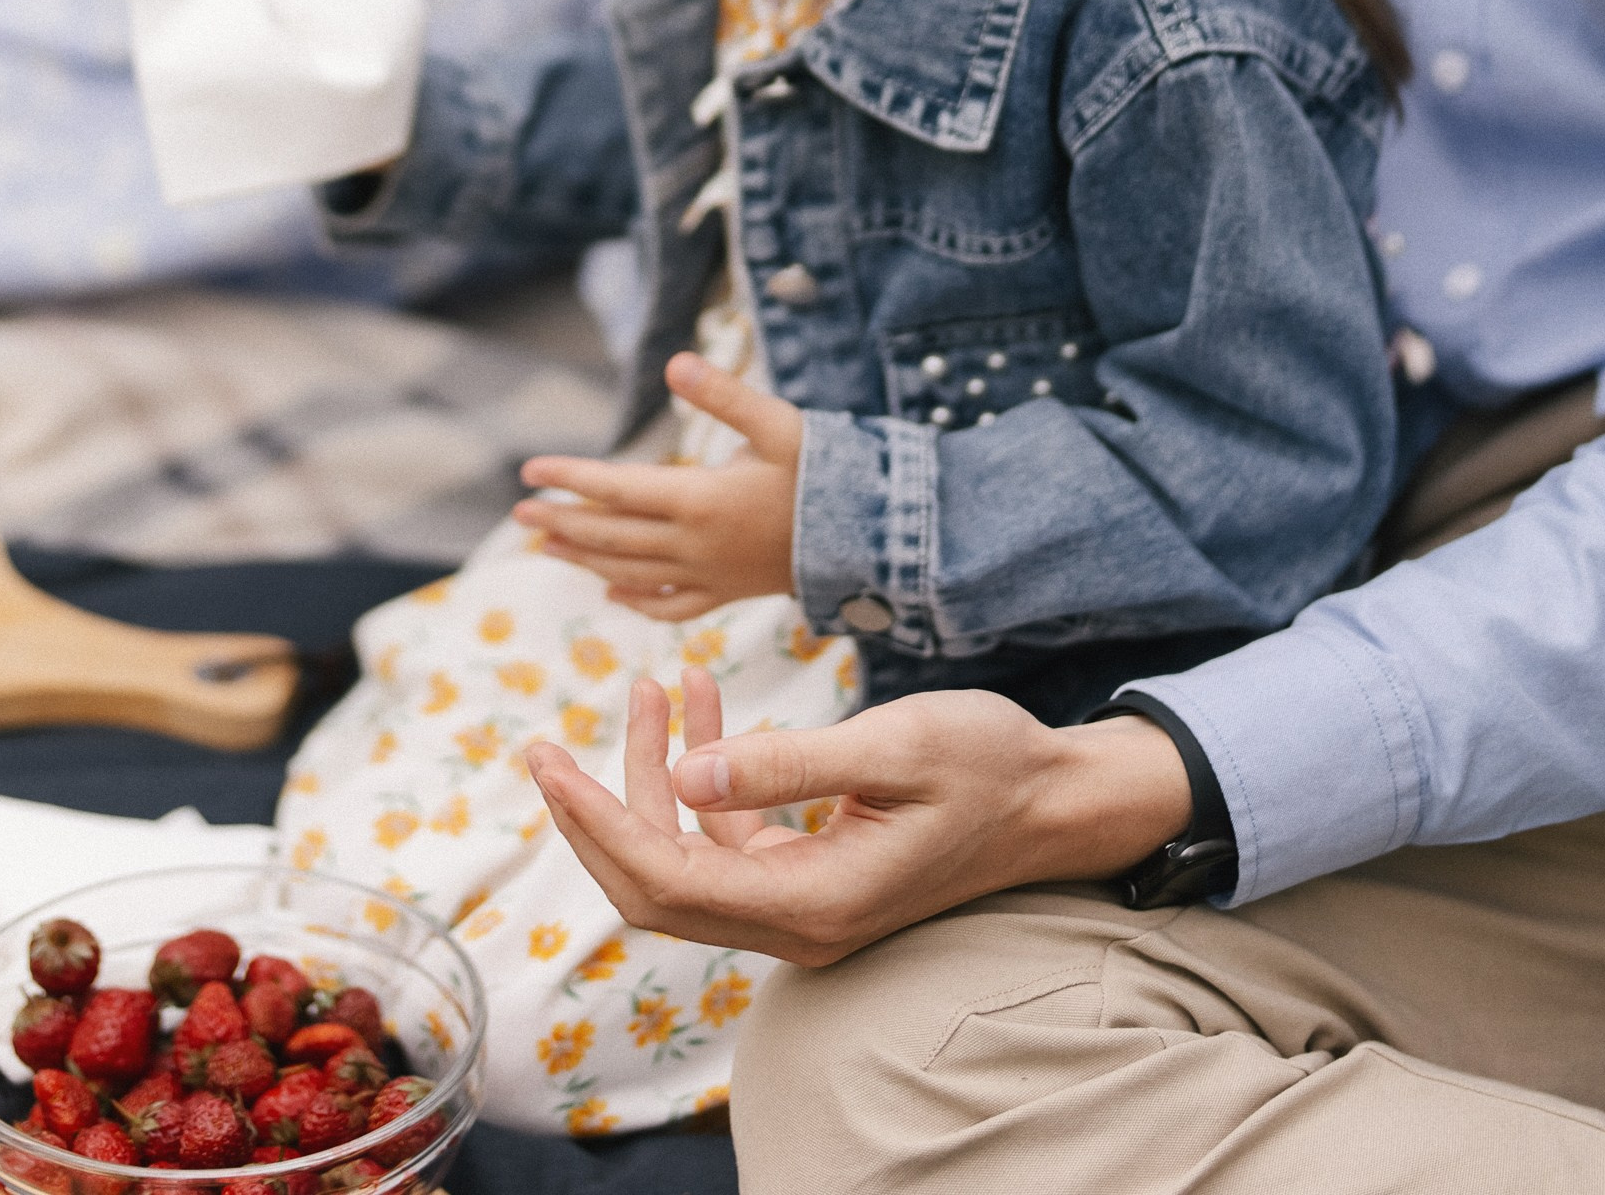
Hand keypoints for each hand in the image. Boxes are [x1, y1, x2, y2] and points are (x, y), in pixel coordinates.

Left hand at [512, 353, 799, 618]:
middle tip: (519, 514)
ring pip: (630, 572)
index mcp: (700, 500)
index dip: (570, 478)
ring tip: (547, 547)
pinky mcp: (729, 593)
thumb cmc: (825, 474)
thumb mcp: (778, 424)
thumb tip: (674, 362)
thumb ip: (723, 395)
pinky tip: (612, 592)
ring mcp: (710, 576)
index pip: (617, 489)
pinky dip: (635, 599)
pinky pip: (670, 606)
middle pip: (612, 536)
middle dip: (562, 523)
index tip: (529, 470)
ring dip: (584, 559)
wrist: (872, 540)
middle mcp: (695, 546)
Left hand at [525, 669, 1194, 967]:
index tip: (546, 762)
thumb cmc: (989, 762)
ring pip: (691, 853)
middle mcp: (801, 921)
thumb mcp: (891, 745)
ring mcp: (807, 902)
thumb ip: (785, 765)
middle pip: (660, 886)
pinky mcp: (816, 871)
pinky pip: (732, 835)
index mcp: (815, 903)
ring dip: (656, 775)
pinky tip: (704, 702)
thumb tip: (681, 782)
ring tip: (659, 684)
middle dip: (600, 810)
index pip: (666, 881)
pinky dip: (707, 772)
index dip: (595, 824)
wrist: (1058, 795)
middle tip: (548, 741)